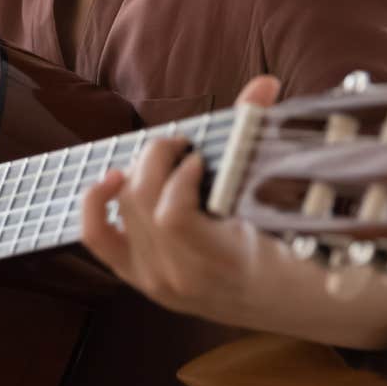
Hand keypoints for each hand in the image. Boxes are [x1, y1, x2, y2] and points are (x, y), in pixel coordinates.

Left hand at [79, 76, 386, 351]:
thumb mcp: (284, 205)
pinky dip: (97, 202)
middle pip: (143, 203)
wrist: (283, 302)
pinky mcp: (137, 277)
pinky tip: (112, 177)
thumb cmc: (290, 246)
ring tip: (168, 158)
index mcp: (221, 265)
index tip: (202, 158)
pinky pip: (97, 237)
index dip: (180, 178)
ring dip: (139, 172)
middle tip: (185, 146)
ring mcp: (154, 282)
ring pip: (123, 210)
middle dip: (159, 160)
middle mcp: (180, 279)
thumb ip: (265, 140)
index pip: (174, 216)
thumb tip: (264, 83)